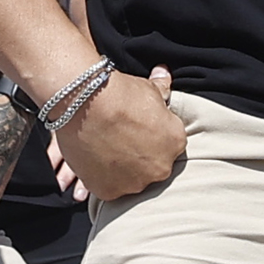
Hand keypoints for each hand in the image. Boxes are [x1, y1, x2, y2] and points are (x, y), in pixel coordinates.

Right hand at [52, 65, 184, 201]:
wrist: (86, 105)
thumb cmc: (121, 95)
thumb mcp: (148, 89)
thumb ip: (161, 88)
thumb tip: (164, 73)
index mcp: (176, 143)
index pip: (170, 144)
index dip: (155, 137)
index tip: (141, 130)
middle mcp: (160, 167)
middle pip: (153, 166)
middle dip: (141, 156)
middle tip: (122, 141)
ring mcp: (135, 182)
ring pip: (132, 179)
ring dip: (122, 169)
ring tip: (107, 150)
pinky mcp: (109, 191)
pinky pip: (109, 188)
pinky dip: (103, 178)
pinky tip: (96, 161)